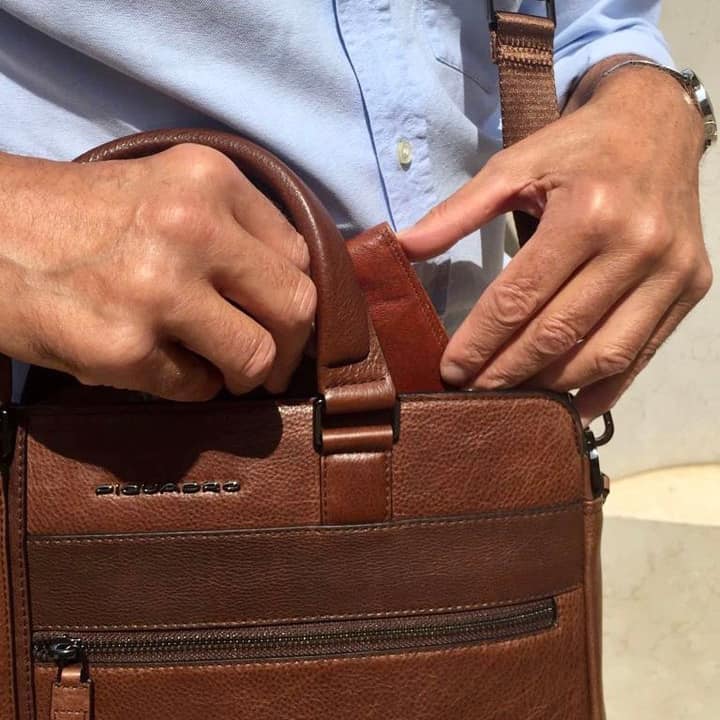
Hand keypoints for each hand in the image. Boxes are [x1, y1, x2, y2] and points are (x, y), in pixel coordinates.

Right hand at [0, 144, 314, 399]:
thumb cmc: (78, 216)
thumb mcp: (166, 188)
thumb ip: (235, 227)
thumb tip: (292, 291)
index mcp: (209, 179)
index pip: (299, 256)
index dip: (295, 298)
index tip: (280, 320)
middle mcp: (190, 228)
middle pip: (296, 307)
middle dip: (290, 345)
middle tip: (270, 361)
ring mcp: (158, 290)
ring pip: (257, 357)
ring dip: (242, 373)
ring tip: (214, 365)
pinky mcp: (124, 347)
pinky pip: (197, 388)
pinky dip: (189, 385)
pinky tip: (160, 362)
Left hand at [400, 64, 712, 425]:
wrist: (657, 126)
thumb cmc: (578, 148)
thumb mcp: (514, 165)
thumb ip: (458, 211)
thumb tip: (404, 248)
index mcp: (587, 213)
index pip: (520, 297)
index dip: (481, 340)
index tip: (451, 369)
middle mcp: (635, 246)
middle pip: (558, 332)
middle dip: (507, 371)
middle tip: (471, 392)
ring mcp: (671, 272)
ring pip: (602, 354)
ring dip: (550, 385)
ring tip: (511, 396)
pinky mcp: (691, 288)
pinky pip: (641, 354)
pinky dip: (603, 387)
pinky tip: (568, 403)